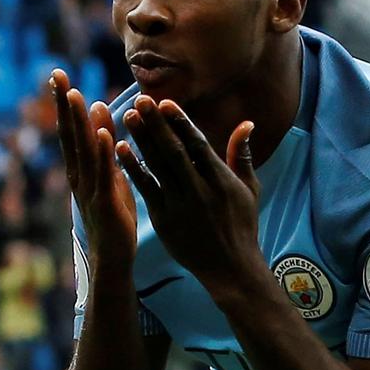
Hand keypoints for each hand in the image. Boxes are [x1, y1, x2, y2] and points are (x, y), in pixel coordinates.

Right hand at [50, 69, 136, 267]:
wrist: (112, 260)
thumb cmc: (112, 218)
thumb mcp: (108, 176)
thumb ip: (103, 146)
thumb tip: (99, 111)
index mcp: (79, 170)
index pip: (69, 130)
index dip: (63, 103)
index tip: (58, 75)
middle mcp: (79, 176)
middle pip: (69, 134)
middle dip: (64, 104)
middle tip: (58, 74)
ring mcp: (90, 189)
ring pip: (83, 150)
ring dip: (79, 121)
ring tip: (76, 94)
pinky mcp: (105, 202)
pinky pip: (103, 173)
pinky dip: (101, 152)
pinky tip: (100, 133)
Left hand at [117, 95, 262, 294]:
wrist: (231, 269)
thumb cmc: (242, 225)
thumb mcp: (249, 189)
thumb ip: (242, 155)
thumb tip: (247, 123)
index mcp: (221, 180)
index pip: (197, 145)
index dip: (180, 122)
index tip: (165, 102)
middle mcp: (200, 190)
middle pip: (174, 151)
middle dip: (156, 124)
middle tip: (140, 100)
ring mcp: (180, 206)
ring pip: (157, 167)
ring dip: (141, 140)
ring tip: (127, 116)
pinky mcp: (164, 220)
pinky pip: (145, 189)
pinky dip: (132, 168)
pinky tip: (119, 149)